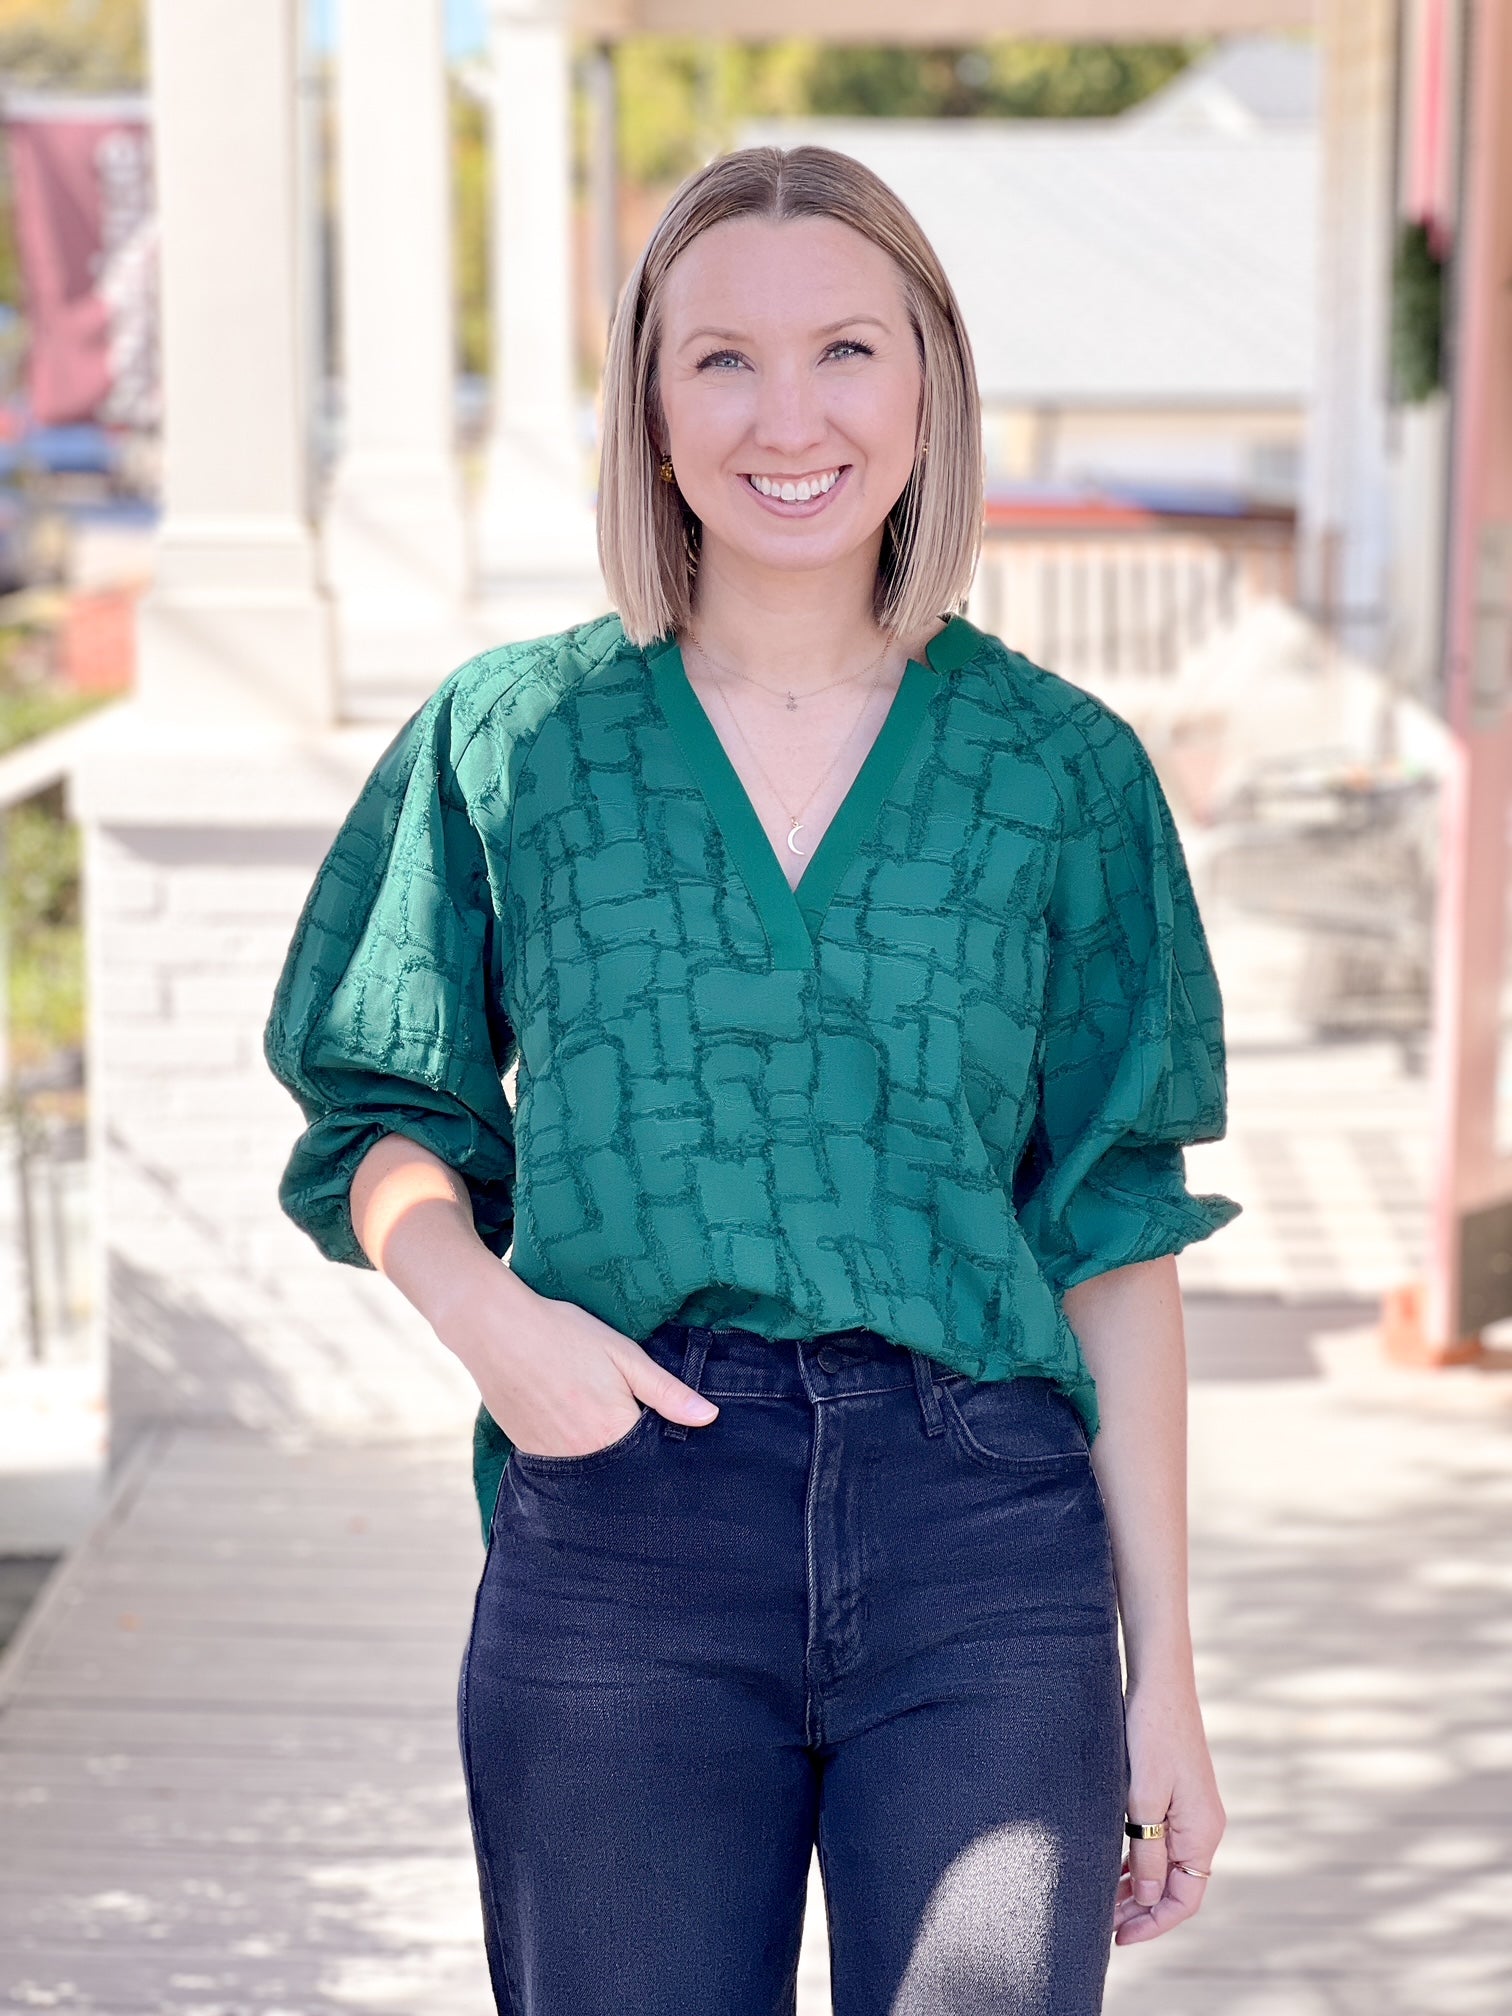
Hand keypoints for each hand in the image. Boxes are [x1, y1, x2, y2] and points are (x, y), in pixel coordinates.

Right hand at [431, 1266, 718, 1458]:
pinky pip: (562, 1464)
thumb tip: (709, 1418)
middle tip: (630, 1425)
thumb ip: (667, 1392)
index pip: (651, 1460)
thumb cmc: (564, 1335)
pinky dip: (575, 1451)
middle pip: (621, 1471)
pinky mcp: (528, 1451)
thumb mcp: (624, 1355)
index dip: (662, 1449)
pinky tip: (573, 1423)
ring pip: (591, 1469)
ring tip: (598, 1421)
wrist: (495, 1328)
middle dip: (632, 1456)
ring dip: (602, 1455)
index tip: (666, 1436)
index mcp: (613, 1432)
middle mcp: (582, 1456)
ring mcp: (551, 1457)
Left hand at [1113, 1674, 1224, 1944]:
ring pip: (1165, 1865)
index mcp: (1201, 1832)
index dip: (1152, 1923)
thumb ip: (1146, 1851)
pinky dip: (1137, 1859)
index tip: (1118, 1937)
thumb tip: (1146, 1899)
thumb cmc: (1150, 1733)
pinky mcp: (1177, 1794)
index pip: (1183, 1899)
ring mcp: (1191, 1810)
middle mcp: (1202, 1826)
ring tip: (1099, 1901)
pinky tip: (1110, 1865)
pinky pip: (1161, 1841)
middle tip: (1099, 1923)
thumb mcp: (1143, 1798)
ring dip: (1136, 1886)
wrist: (1159, 1680)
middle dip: (1140, 1910)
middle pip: (1175, 1886)